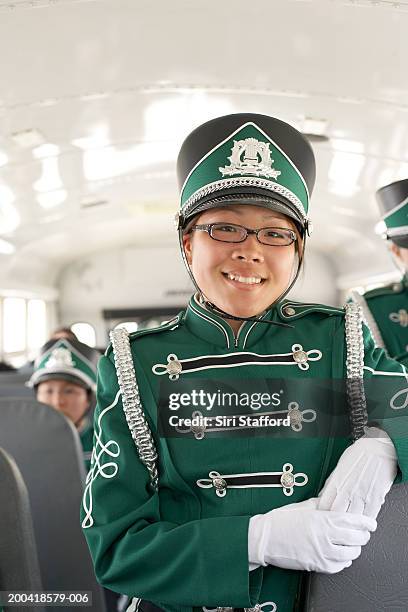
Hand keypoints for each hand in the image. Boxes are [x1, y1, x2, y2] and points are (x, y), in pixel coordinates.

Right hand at [248, 497, 375, 572]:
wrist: (265, 538)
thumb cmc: (282, 520)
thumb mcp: (304, 506)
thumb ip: (322, 505)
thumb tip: (333, 501)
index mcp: (324, 520)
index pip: (354, 521)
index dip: (367, 523)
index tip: (371, 524)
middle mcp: (326, 537)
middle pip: (357, 539)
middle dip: (362, 536)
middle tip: (362, 534)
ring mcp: (322, 553)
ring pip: (351, 555)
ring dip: (353, 550)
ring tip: (350, 544)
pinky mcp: (317, 566)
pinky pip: (339, 567)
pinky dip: (343, 562)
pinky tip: (339, 555)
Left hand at [318, 427, 396, 518]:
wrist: (379, 448)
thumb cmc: (359, 454)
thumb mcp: (339, 467)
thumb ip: (331, 483)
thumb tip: (322, 495)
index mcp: (336, 482)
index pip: (324, 505)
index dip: (322, 513)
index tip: (323, 517)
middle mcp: (348, 490)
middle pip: (337, 514)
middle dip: (335, 521)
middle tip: (335, 524)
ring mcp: (362, 496)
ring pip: (352, 518)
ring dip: (351, 524)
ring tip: (350, 526)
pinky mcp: (376, 499)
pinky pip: (369, 516)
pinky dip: (365, 521)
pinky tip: (362, 521)